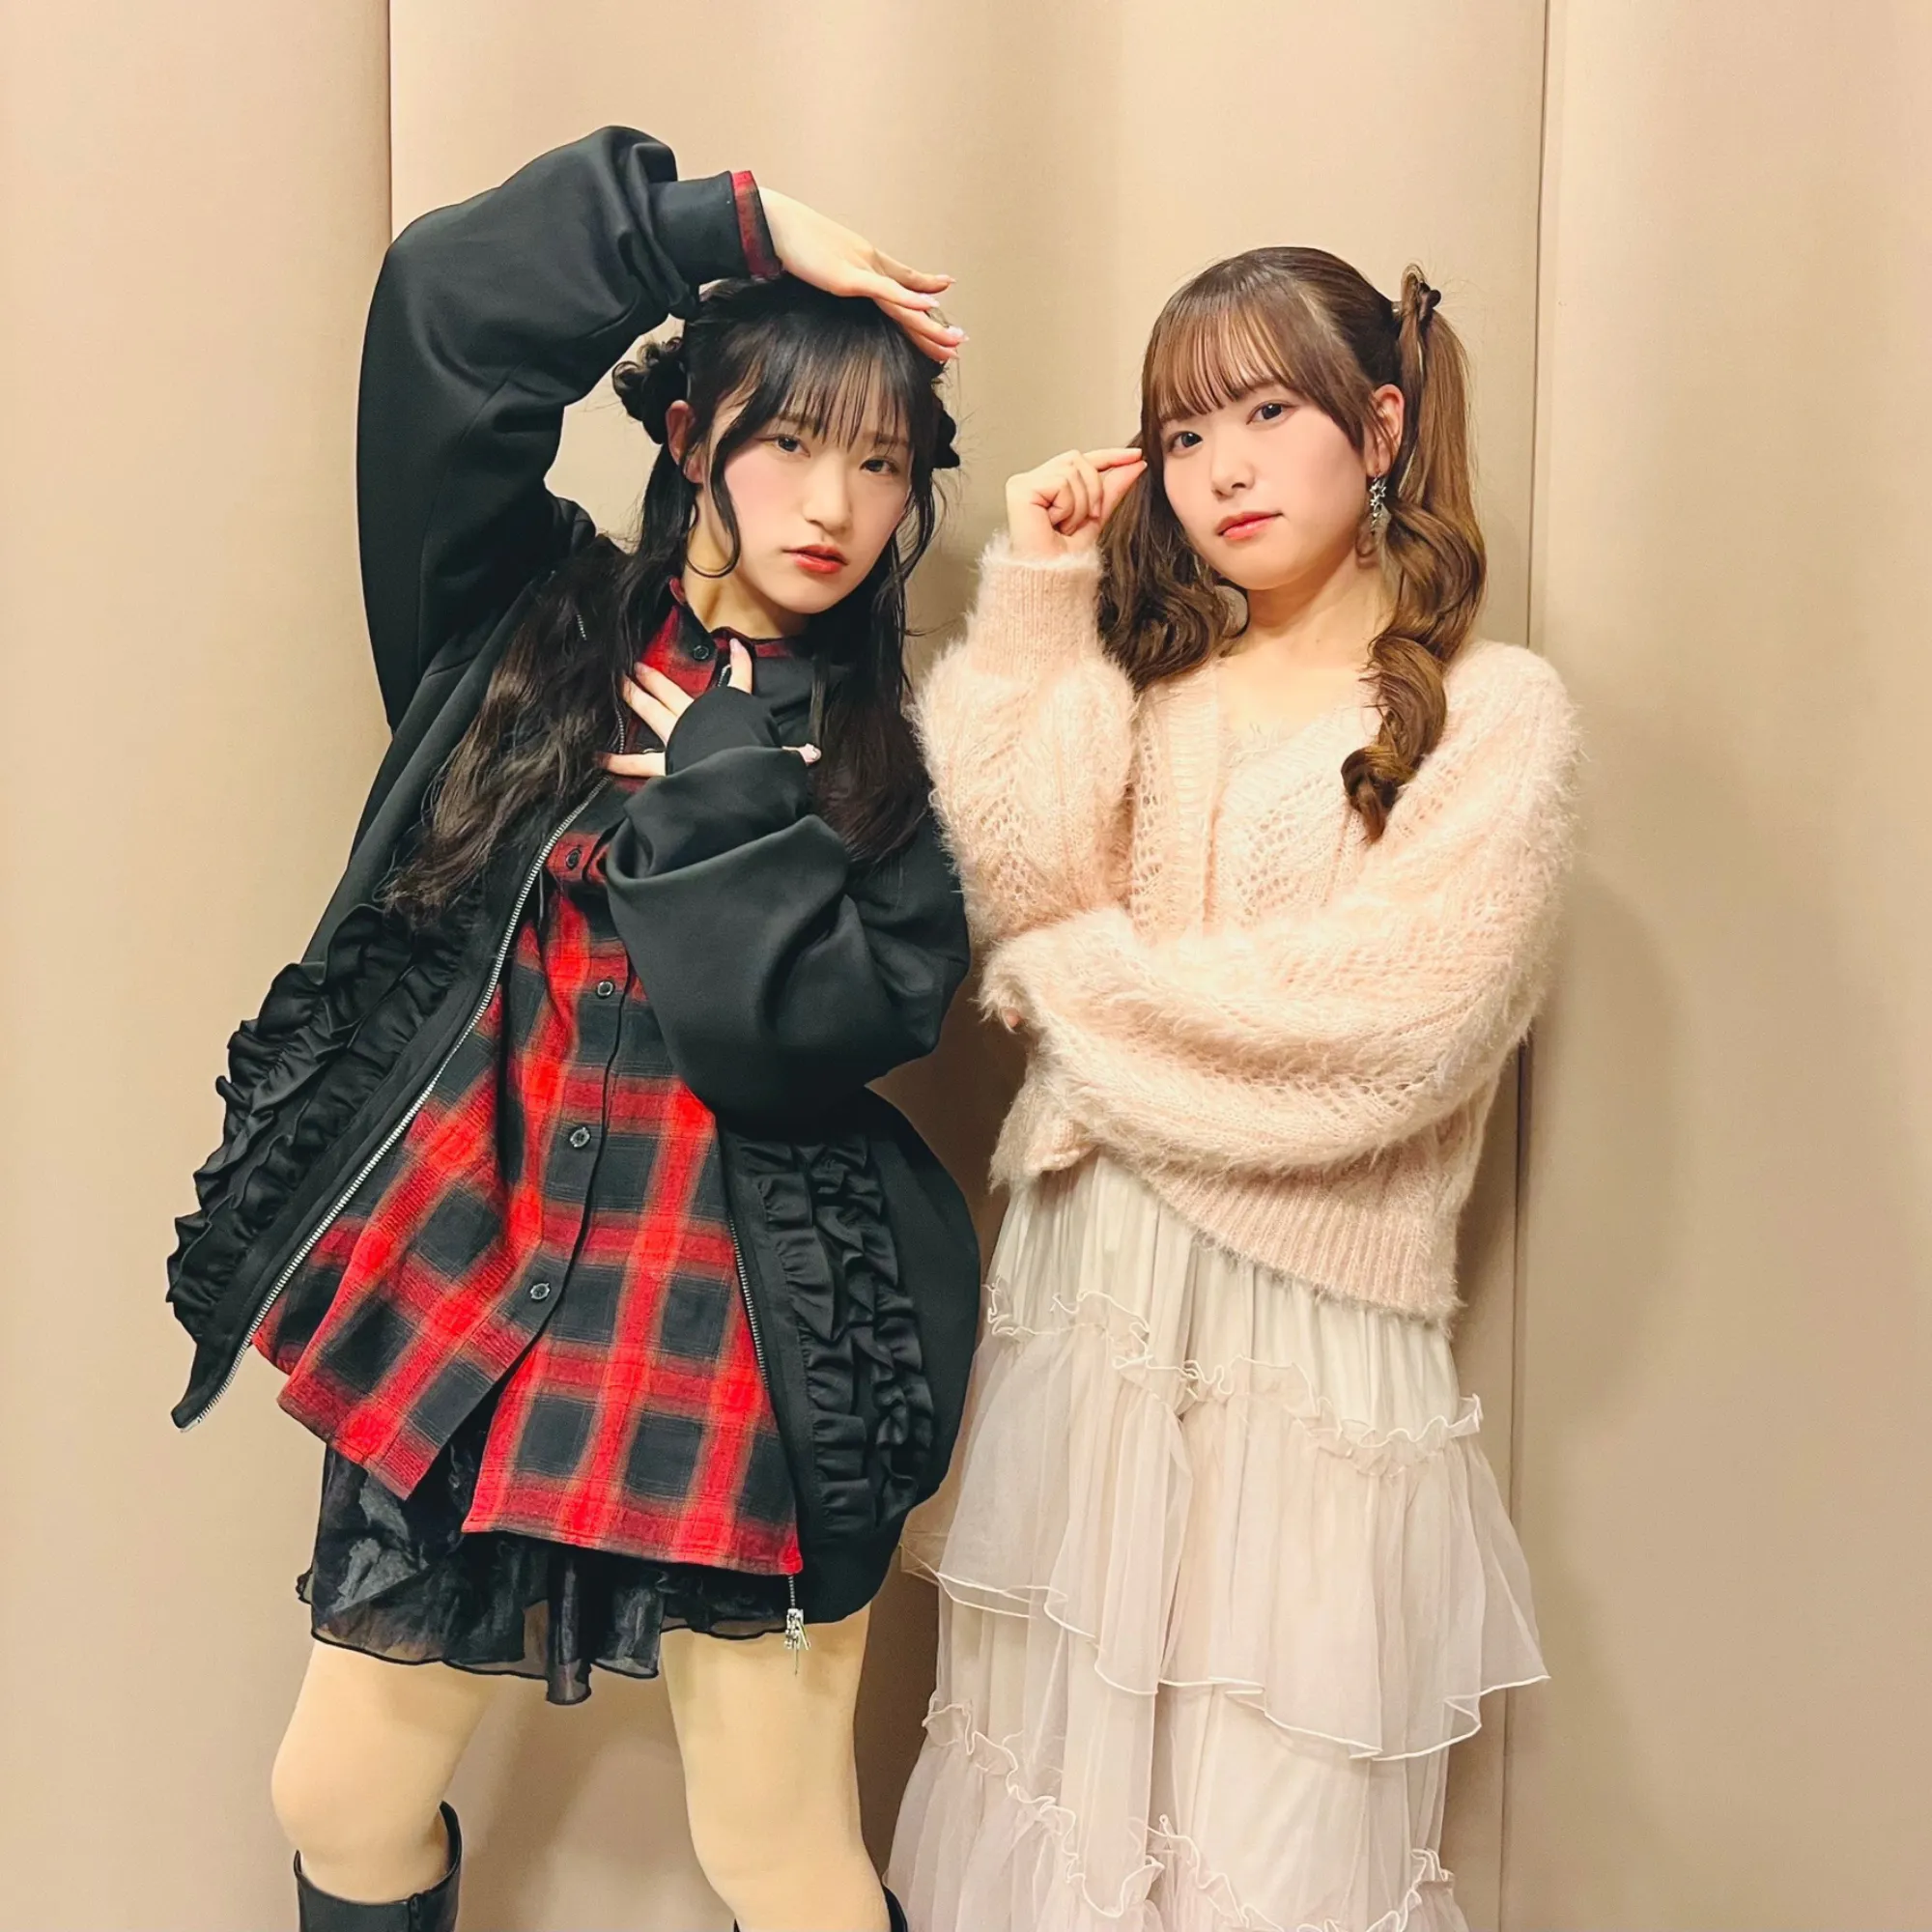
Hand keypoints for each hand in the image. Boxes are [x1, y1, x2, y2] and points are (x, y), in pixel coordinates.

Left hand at [601, 640, 820, 778]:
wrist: (729, 771)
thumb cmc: (751, 757)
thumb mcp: (777, 756)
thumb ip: (793, 755)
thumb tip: (815, 756)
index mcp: (726, 713)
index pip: (738, 682)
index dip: (740, 664)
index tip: (737, 646)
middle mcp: (695, 718)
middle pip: (673, 692)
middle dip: (656, 678)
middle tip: (638, 665)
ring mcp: (677, 736)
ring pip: (651, 712)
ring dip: (634, 699)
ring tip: (617, 686)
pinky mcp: (665, 761)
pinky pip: (638, 762)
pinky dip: (619, 760)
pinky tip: (599, 756)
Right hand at [759, 188, 962, 362]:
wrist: (773, 223)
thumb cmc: (789, 243)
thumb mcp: (820, 262)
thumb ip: (835, 274)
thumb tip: (837, 282)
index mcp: (864, 262)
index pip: (902, 281)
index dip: (925, 289)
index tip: (944, 292)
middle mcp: (870, 265)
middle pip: (910, 299)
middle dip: (934, 325)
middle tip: (959, 341)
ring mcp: (862, 270)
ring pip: (905, 303)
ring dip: (930, 325)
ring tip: (953, 342)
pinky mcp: (848, 277)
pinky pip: (884, 291)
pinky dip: (907, 299)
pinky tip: (928, 308)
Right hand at [1005, 447, 1146, 559]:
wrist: (1051, 582)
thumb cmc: (1064, 560)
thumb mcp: (1096, 518)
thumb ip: (1111, 489)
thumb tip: (1135, 464)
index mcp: (1047, 485)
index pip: (1081, 460)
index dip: (1109, 456)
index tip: (1136, 456)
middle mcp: (1032, 480)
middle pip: (1078, 460)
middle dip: (1093, 490)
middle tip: (1082, 520)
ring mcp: (1023, 483)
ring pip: (1072, 471)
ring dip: (1080, 504)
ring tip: (1065, 526)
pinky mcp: (1020, 489)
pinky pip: (1061, 483)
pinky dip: (1067, 507)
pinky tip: (1053, 523)